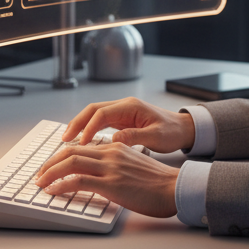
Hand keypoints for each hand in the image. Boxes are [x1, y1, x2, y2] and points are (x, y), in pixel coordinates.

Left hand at [34, 142, 178, 218]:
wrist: (173, 188)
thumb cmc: (156, 182)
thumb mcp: (133, 164)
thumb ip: (115, 163)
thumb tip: (99, 171)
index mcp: (115, 147)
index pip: (81, 147)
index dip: (61, 156)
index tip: (51, 165)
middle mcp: (110, 153)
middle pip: (71, 151)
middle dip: (50, 163)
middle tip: (40, 173)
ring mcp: (110, 168)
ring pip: (71, 163)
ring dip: (50, 173)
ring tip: (40, 182)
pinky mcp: (111, 185)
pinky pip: (78, 181)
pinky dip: (61, 185)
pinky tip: (53, 191)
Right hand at [60, 96, 194, 153]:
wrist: (183, 128)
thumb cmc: (172, 132)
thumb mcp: (156, 136)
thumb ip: (135, 136)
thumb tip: (115, 140)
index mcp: (131, 107)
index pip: (102, 113)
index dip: (88, 127)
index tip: (80, 143)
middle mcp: (124, 106)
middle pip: (93, 110)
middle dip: (77, 123)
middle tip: (64, 139)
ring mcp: (123, 112)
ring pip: (95, 115)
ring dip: (81, 125)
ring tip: (68, 139)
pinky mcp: (123, 119)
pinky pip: (101, 122)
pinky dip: (89, 129)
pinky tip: (83, 140)